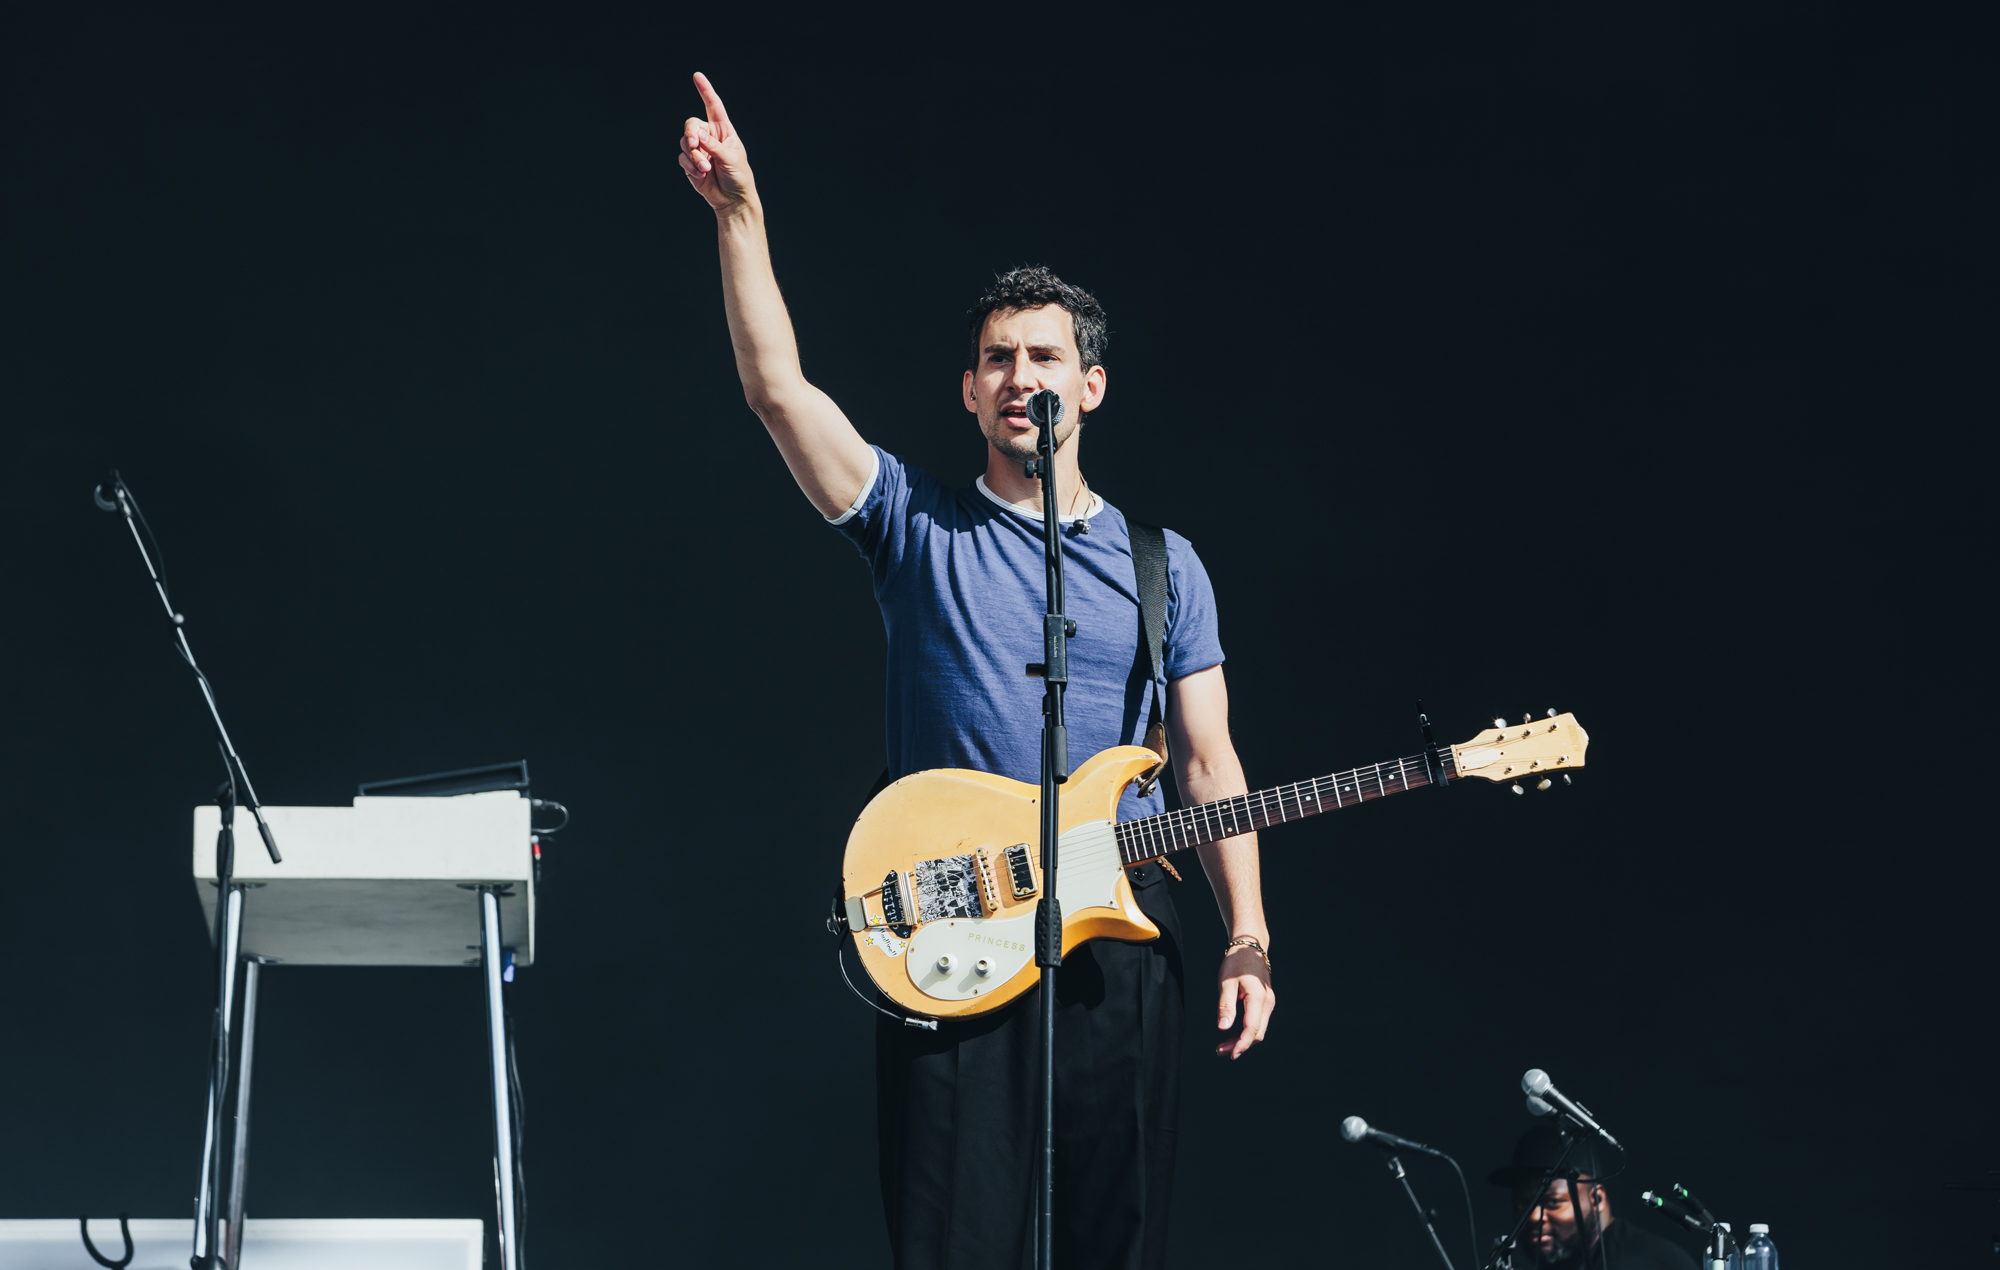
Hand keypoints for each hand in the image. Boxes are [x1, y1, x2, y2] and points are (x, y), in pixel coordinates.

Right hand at [679, 72, 753, 213]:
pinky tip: (701, 175)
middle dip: (691, 134)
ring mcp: (699, 150)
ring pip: (685, 143)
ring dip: (694, 157)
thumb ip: (714, 145)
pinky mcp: (691, 164)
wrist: (732, 200)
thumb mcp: (731, 158)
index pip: (713, 106)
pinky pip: (683, 158)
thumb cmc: (738, 177)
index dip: (705, 90)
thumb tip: (697, 137)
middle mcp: (709, 137)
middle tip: (696, 146)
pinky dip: (690, 167)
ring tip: (705, 169)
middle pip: (692, 125)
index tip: (697, 76)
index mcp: (723, 130)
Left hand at [1216, 946, 1273, 1058]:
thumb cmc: (1236, 962)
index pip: (1252, 1029)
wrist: (1250, 946)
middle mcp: (1268, 1002)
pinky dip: (1247, 1031)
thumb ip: (1225, 1005)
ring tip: (1224, 1045)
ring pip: (1259, 1029)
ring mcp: (1269, 1002)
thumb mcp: (1226, 982)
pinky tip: (1234, 1033)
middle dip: (1240, 1045)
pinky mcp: (1266, 1001)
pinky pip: (1259, 1022)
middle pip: (1257, 1033)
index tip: (1230, 1054)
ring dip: (1243, 1040)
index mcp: (1258, 998)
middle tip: (1220, 1050)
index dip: (1242, 1044)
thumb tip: (1223, 1028)